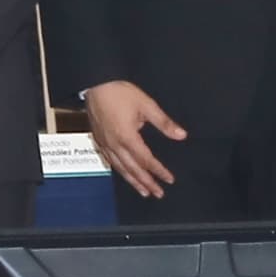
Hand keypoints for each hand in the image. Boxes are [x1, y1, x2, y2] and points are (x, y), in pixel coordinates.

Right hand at [83, 79, 183, 196]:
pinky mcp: (99, 140)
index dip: (159, 171)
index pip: (146, 160)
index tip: (169, 179)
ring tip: (143, 192)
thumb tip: (181, 135)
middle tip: (157, 193)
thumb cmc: (118, 92)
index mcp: (127, 137)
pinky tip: (124, 174)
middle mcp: (114, 145)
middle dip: (146, 183)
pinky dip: (119, 171)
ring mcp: (105, 144)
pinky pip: (110, 161)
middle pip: (133, 169)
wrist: (95, 83)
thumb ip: (164, 123)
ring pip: (120, 168)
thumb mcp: (146, 105)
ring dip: (133, 181)